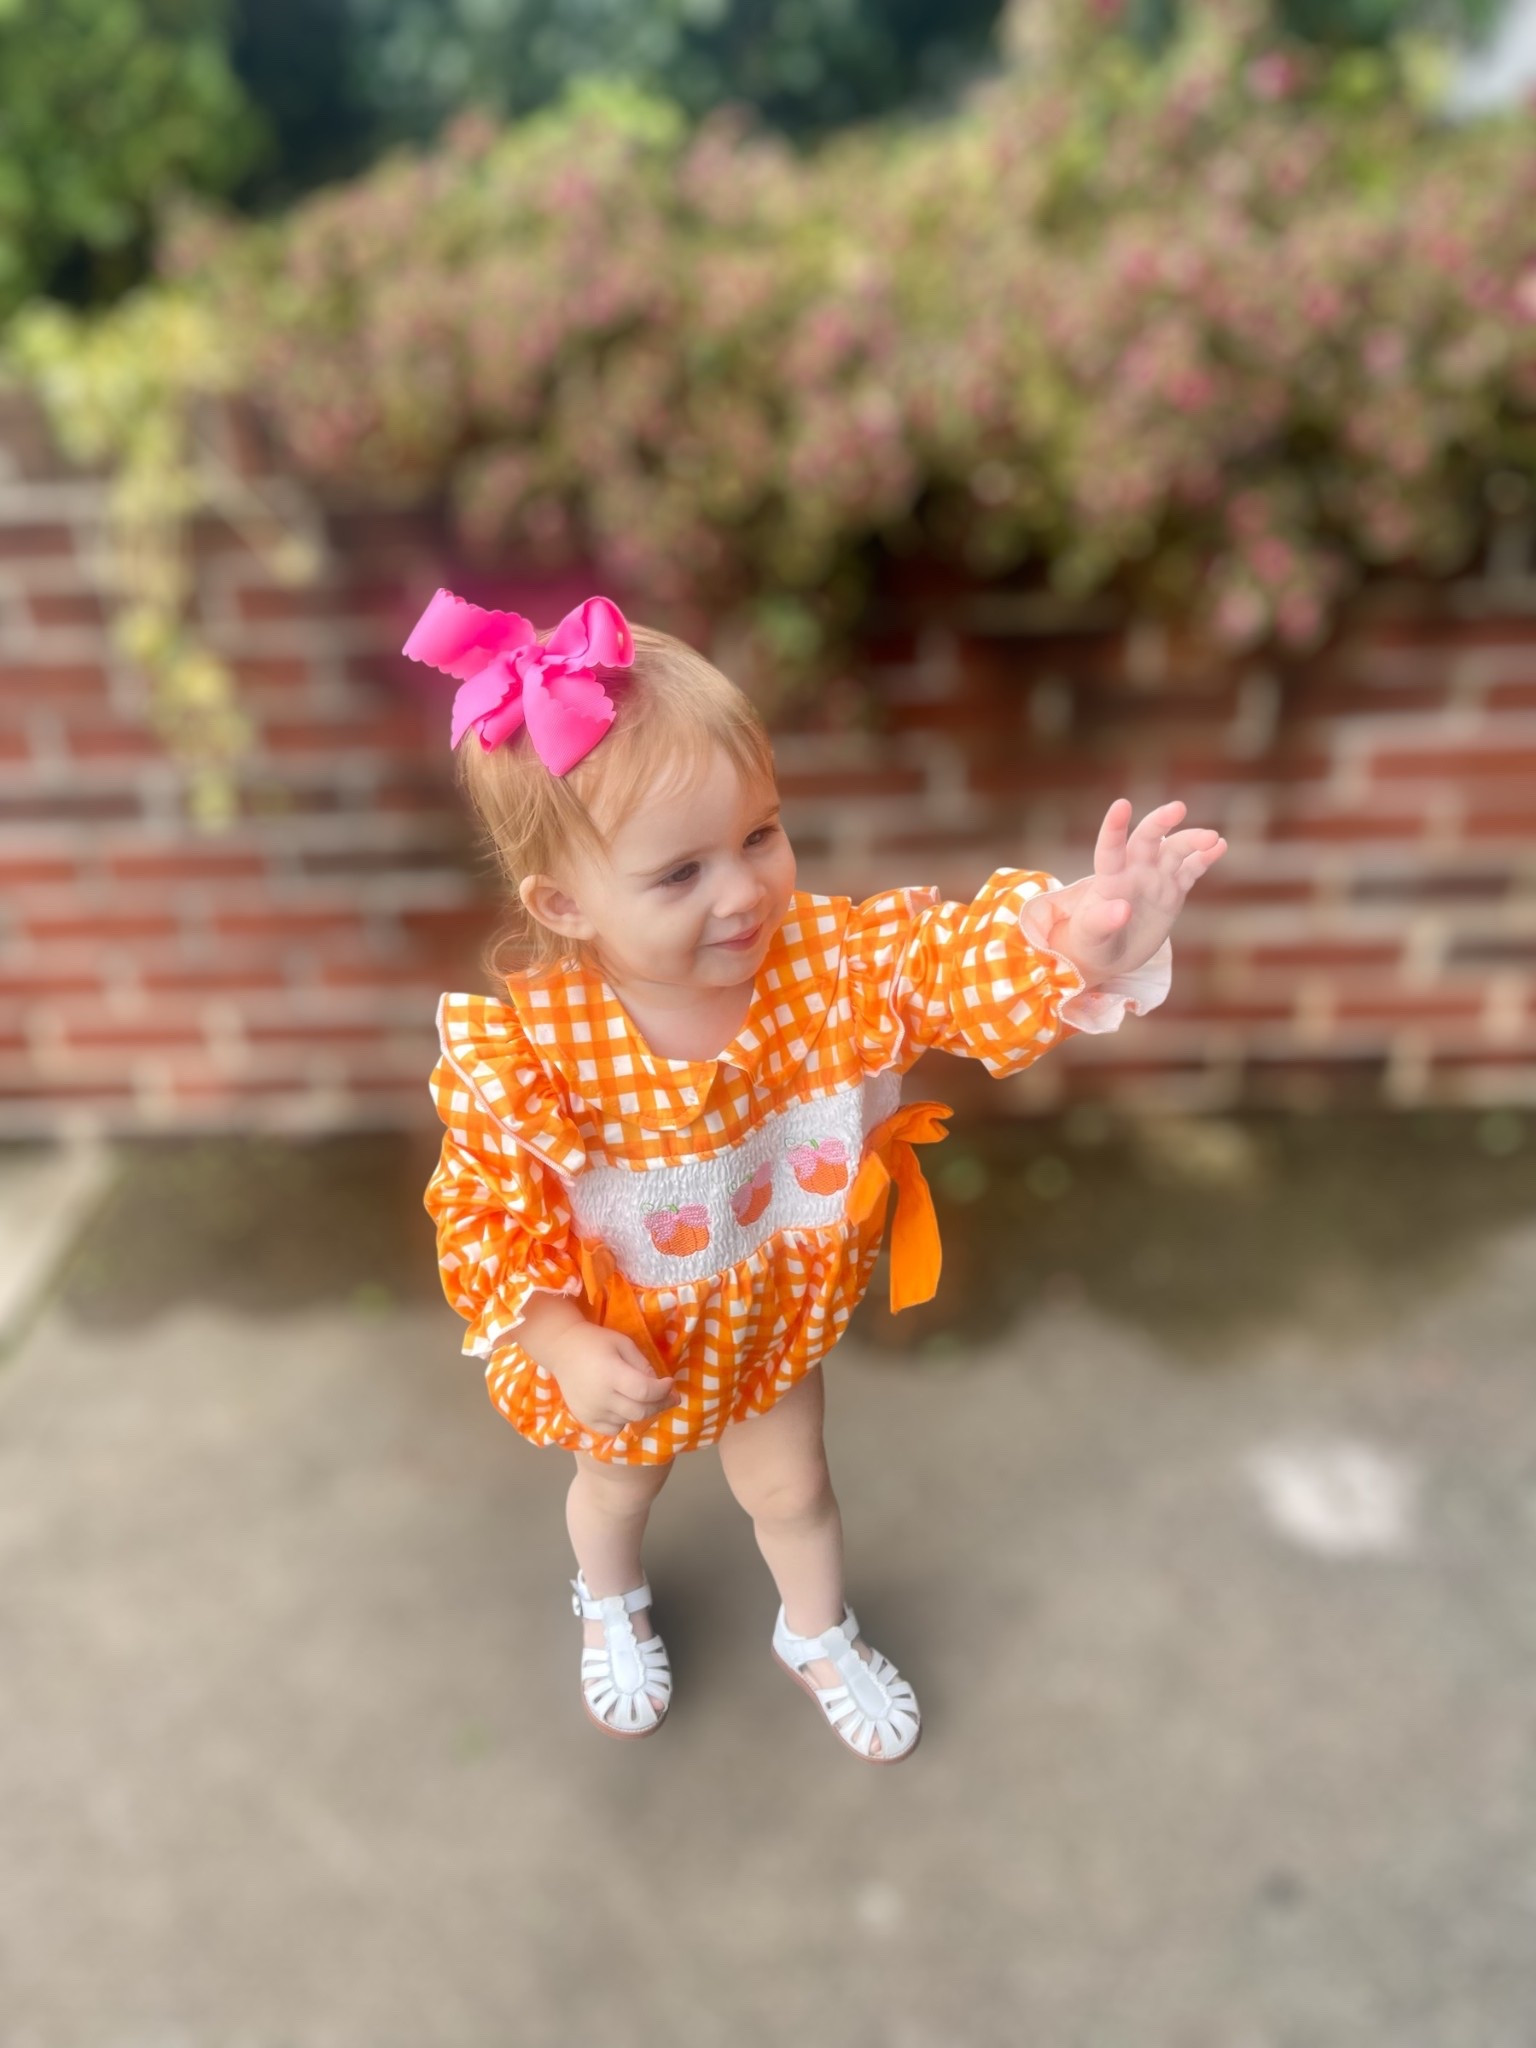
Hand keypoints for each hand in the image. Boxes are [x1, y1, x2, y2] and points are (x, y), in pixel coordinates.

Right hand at [539, 1319, 677, 1435]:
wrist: (561, 1350)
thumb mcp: (623, 1343)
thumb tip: (659, 1386)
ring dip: (642, 1411)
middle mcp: (601, 1397)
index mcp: (611, 1374)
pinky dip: (623, 1421)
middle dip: (660, 1405)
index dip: (663, 1390)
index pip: (645, 1391)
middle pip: (640, 1411)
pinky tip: (623, 1407)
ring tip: (644, 1398)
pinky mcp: (585, 1419)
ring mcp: (591, 1411)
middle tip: (670, 1397)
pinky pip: (613, 1429)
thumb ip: (642, 1364)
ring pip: (629, 1421)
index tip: (670, 1383)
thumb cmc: (595, 1342)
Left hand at [1049, 798, 1225, 982]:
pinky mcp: (1173, 891)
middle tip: (1178, 808)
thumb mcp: (1090, 936)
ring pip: (1175, 851)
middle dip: (1161, 822)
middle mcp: (1133, 871)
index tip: (1122, 805)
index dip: (1114, 827)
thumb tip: (1122, 909)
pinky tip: (1221, 846)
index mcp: (1108, 879)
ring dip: (1193, 841)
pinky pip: (1192, 869)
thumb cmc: (1091, 943)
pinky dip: (1205, 858)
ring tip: (1213, 838)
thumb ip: (1101, 921)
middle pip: (1147, 839)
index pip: (1110, 849)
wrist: (1110, 953)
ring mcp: (1155, 879)